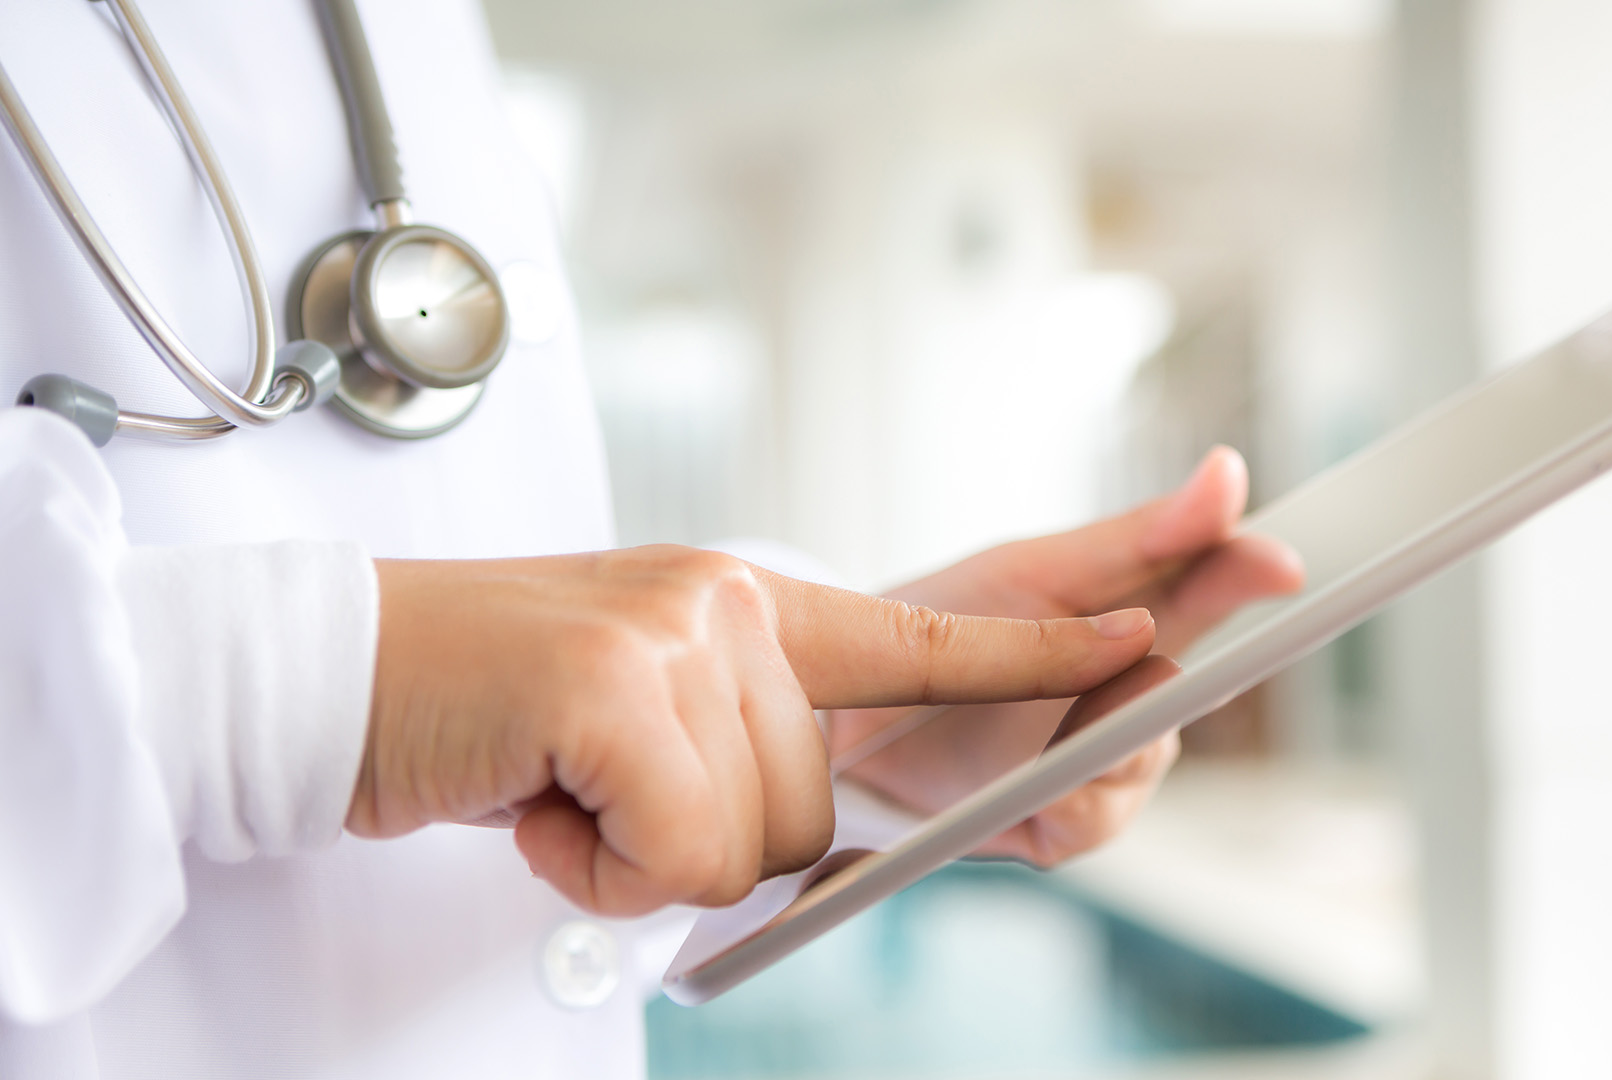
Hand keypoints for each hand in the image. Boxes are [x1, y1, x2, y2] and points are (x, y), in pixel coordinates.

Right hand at [354, 546, 1156, 915]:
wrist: (343, 671)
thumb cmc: (492, 708)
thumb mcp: (637, 706)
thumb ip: (735, 742)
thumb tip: (790, 834)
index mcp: (751, 605)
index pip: (923, 633)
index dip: (1040, 655)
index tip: (1147, 650)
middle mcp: (731, 604)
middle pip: (811, 813)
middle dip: (700, 844)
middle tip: (595, 789)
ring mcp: (678, 636)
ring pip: (748, 844)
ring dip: (640, 856)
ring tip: (558, 786)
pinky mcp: (616, 685)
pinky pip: (675, 851)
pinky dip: (595, 868)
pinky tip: (536, 801)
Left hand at [831, 446, 1302, 864]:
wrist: (837, 707)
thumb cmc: (946, 624)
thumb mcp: (1039, 566)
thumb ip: (1143, 534)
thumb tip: (1231, 474)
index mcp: (1136, 616)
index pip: (1216, 587)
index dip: (1254, 574)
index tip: (1285, 562)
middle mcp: (1126, 694)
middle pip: (1195, 685)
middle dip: (1213, 666)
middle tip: (1202, 644)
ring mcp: (1092, 761)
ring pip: (1148, 759)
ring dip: (1134, 734)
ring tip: (1118, 701)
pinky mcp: (1048, 823)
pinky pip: (1090, 821)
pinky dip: (1082, 793)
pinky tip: (1061, 770)